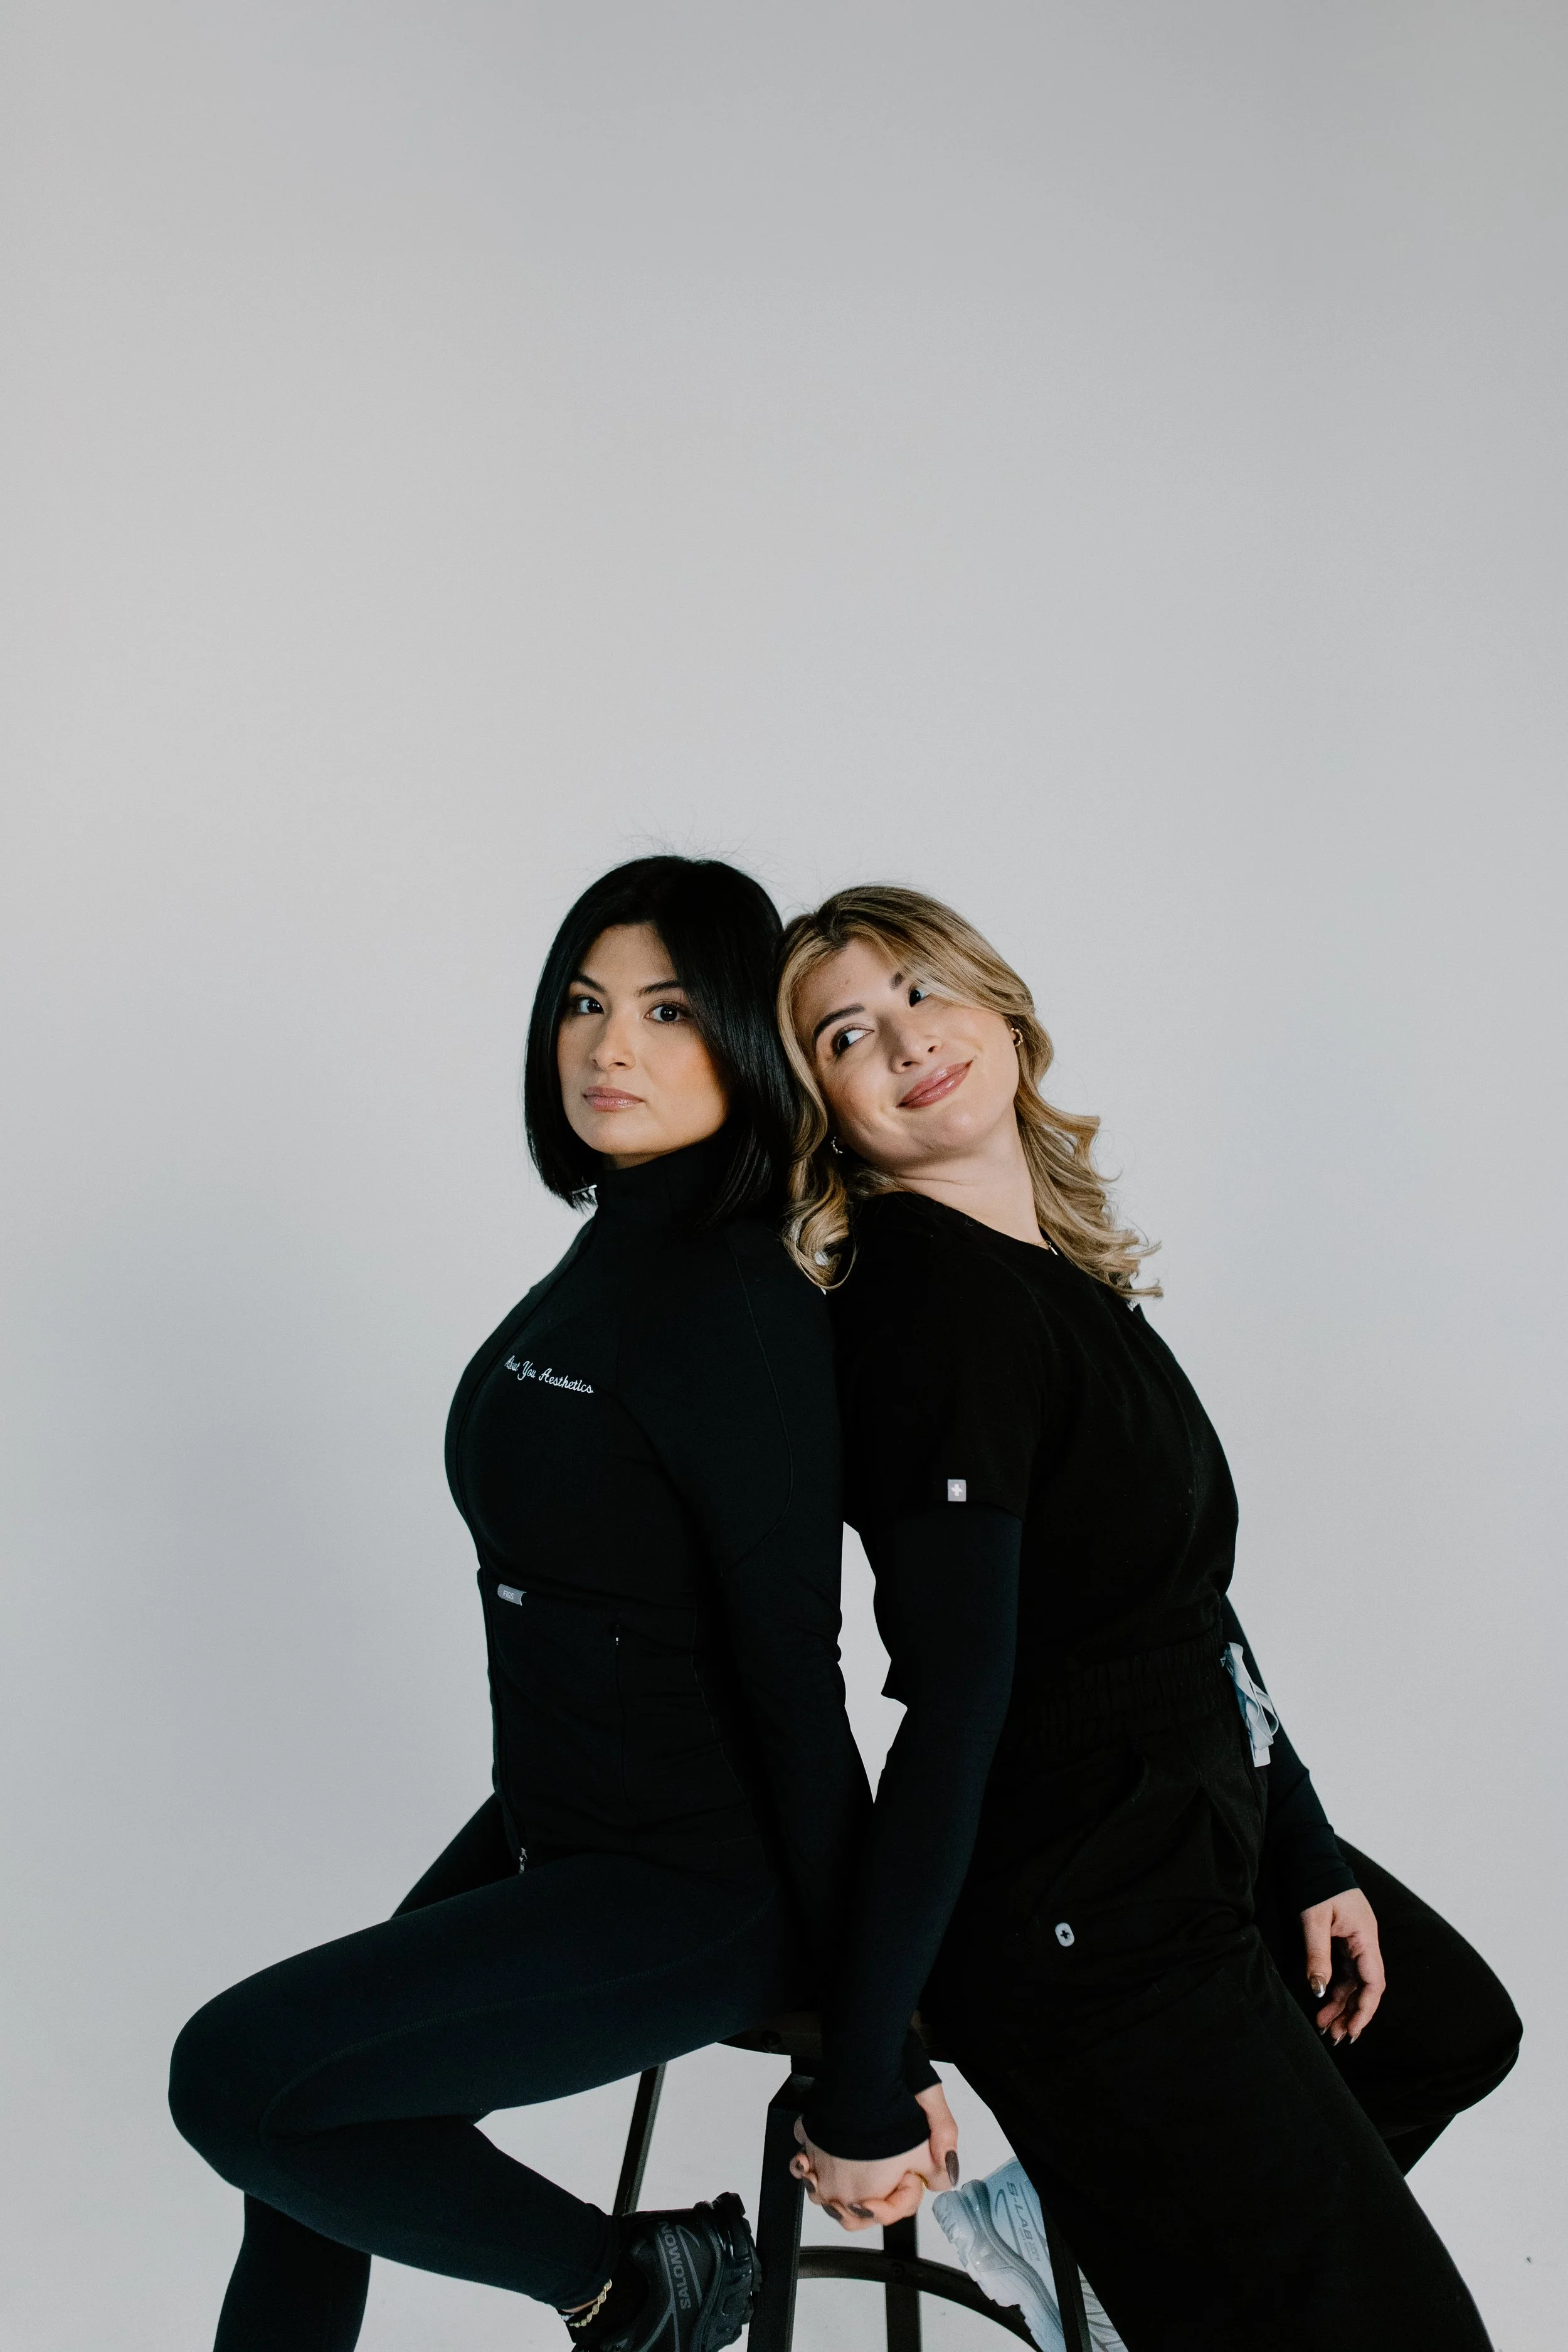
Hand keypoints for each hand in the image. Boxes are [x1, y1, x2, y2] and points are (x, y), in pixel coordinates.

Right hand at [789, 2083, 958, 2230]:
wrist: (860, 2082)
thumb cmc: (888, 2118)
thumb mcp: (927, 2147)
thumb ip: (940, 2170)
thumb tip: (945, 2179)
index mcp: (866, 2199)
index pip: (887, 2214)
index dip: (905, 2194)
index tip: (910, 2174)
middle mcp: (836, 2190)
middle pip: (851, 2216)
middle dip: (870, 2203)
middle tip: (885, 2179)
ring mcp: (817, 2167)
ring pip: (820, 2192)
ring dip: (834, 2188)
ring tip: (851, 2173)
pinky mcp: (808, 2142)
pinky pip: (804, 2159)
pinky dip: (809, 2161)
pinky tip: (819, 2155)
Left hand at [1301, 1886, 1384, 2043]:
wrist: (1310, 1855)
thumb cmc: (1315, 1883)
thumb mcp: (1314, 1920)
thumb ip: (1317, 1955)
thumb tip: (1319, 1991)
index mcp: (1365, 1937)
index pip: (1374, 1981)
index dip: (1365, 2009)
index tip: (1352, 2030)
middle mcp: (1365, 1942)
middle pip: (1364, 1987)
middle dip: (1352, 2013)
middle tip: (1335, 2037)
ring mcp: (1355, 1942)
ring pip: (1353, 1982)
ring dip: (1341, 2005)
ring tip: (1325, 2029)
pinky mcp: (1344, 1941)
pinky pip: (1344, 1972)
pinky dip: (1334, 1989)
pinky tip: (1323, 2006)